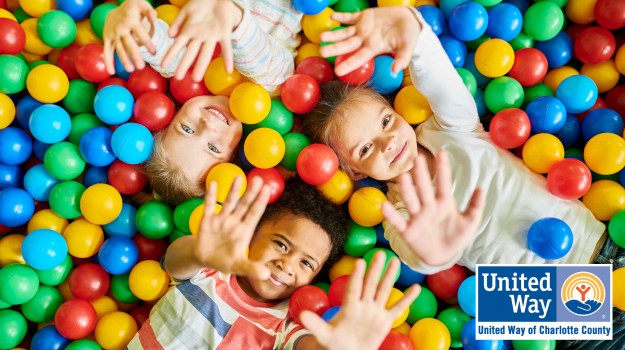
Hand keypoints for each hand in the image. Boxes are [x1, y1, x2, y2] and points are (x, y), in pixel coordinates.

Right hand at [103, 0, 156, 73]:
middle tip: (141, 66)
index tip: (154, 52)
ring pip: (118, 48)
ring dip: (124, 60)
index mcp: (131, 21)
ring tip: (130, 70)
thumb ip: (149, 11)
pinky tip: (111, 72)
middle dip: (134, 55)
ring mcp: (113, 34)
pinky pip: (107, 51)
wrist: (116, 9)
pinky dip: (108, 61)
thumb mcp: (141, 4)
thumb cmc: (133, 8)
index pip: (140, 33)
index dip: (147, 42)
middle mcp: (121, 29)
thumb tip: (154, 17)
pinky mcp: (107, 38)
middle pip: (128, 43)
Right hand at [162, 0, 242, 81]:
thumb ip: (178, 22)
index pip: (178, 45)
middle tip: (178, 78)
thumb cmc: (200, 4)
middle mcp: (200, 36)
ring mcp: (212, 36)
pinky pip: (227, 48)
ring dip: (201, 65)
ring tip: (196, 78)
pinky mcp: (224, 33)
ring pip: (206, 53)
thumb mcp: (187, 11)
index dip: (171, 54)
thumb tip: (170, 35)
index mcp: (190, 30)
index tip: (163, 65)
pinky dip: (228, 59)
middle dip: (184, 64)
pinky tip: (228, 70)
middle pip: (191, 52)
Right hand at [194, 176, 270, 279]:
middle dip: (251, 192)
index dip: (260, 202)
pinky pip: (209, 206)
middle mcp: (234, 222)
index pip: (254, 214)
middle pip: (244, 205)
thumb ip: (251, 268)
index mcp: (244, 231)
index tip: (268, 189)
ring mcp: (221, 220)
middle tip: (259, 178)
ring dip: (233, 191)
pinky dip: (211, 196)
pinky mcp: (207, 221)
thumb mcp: (239, 266)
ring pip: (228, 203)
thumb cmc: (226, 261)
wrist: (205, 259)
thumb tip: (265, 275)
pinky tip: (213, 184)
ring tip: (239, 177)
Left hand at [300, 251, 419, 349]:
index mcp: (349, 306)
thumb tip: (301, 315)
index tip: (360, 262)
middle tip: (381, 252)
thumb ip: (315, 324)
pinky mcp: (384, 321)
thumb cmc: (334, 342)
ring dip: (390, 277)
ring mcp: (375, 312)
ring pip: (384, 291)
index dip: (357, 276)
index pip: (354, 288)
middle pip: (371, 284)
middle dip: (376, 269)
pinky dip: (407, 299)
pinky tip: (416, 288)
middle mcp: (363, 305)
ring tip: (396, 261)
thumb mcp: (323, 334)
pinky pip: (398, 308)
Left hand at [319, 7, 420, 75]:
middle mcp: (365, 40)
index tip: (337, 71)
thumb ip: (402, 58)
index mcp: (374, 48)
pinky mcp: (364, 16)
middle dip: (334, 48)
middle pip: (347, 45)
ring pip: (345, 32)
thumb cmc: (409, 36)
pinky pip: (350, 17)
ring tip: (322, 36)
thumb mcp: (407, 47)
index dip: (348, 64)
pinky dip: (342, 17)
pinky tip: (332, 16)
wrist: (410, 20)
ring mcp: (363, 28)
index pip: (358, 57)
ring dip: (333, 34)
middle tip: (322, 51)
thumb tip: (396, 71)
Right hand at [382, 152, 484, 266]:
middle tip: (418, 158)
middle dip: (421, 174)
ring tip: (404, 177)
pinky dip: (391, 215)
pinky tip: (385, 205)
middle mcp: (429, 206)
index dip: (443, 169)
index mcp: (444, 202)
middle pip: (424, 188)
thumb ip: (475, 207)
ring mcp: (417, 217)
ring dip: (407, 190)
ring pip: (411, 201)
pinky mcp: (408, 231)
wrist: (444, 256)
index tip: (442, 153)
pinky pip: (398, 221)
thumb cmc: (456, 236)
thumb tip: (481, 189)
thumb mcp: (469, 222)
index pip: (444, 183)